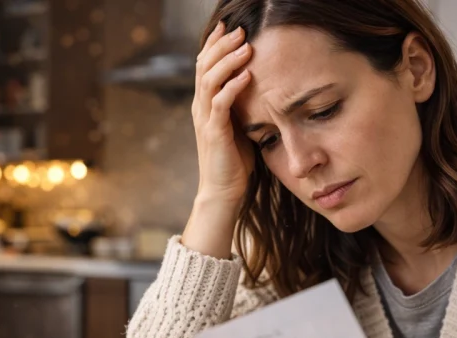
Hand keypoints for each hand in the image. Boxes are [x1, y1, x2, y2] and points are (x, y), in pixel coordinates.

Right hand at [192, 21, 255, 204]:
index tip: (227, 26)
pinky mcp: (213, 133)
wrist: (223, 191)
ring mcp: (205, 120)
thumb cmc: (233, 161)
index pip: (203, 66)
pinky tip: (247, 76)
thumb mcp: (237, 125)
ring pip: (209, 81)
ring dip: (227, 61)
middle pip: (203, 67)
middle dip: (221, 45)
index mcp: (204, 104)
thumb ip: (240, 105)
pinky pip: (220, 104)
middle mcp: (200, 108)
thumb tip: (256, 84)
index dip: (213, 44)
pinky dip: (233, 87)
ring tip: (245, 46)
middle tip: (239, 30)